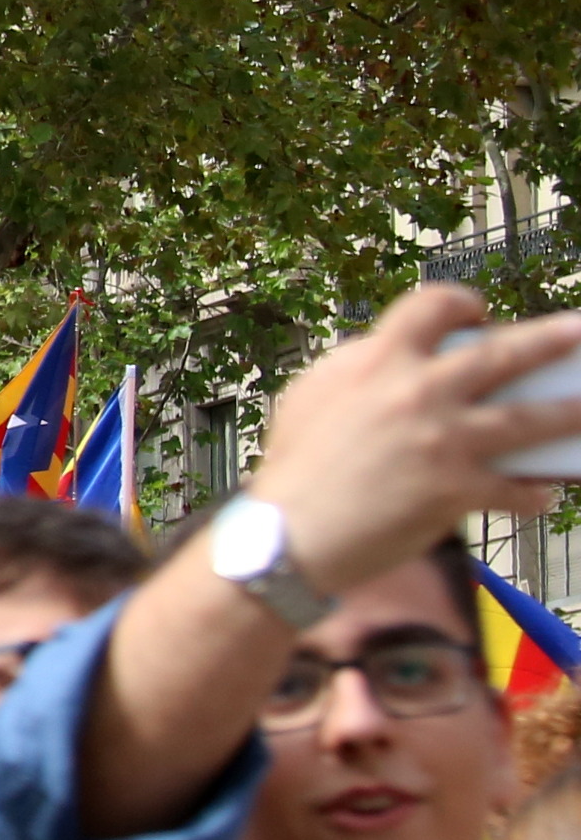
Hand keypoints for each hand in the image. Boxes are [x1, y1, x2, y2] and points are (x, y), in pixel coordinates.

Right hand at [244, 287, 580, 593]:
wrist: (286, 536)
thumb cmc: (294, 468)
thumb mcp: (311, 395)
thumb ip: (356, 366)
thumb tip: (388, 352)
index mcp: (380, 361)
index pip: (433, 306)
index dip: (463, 303)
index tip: (479, 315)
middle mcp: (420, 393)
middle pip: (504, 354)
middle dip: (551, 339)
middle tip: (579, 331)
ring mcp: (444, 441)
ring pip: (530, 418)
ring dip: (571, 410)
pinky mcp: (458, 490)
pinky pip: (515, 489)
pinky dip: (533, 494)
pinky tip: (542, 495)